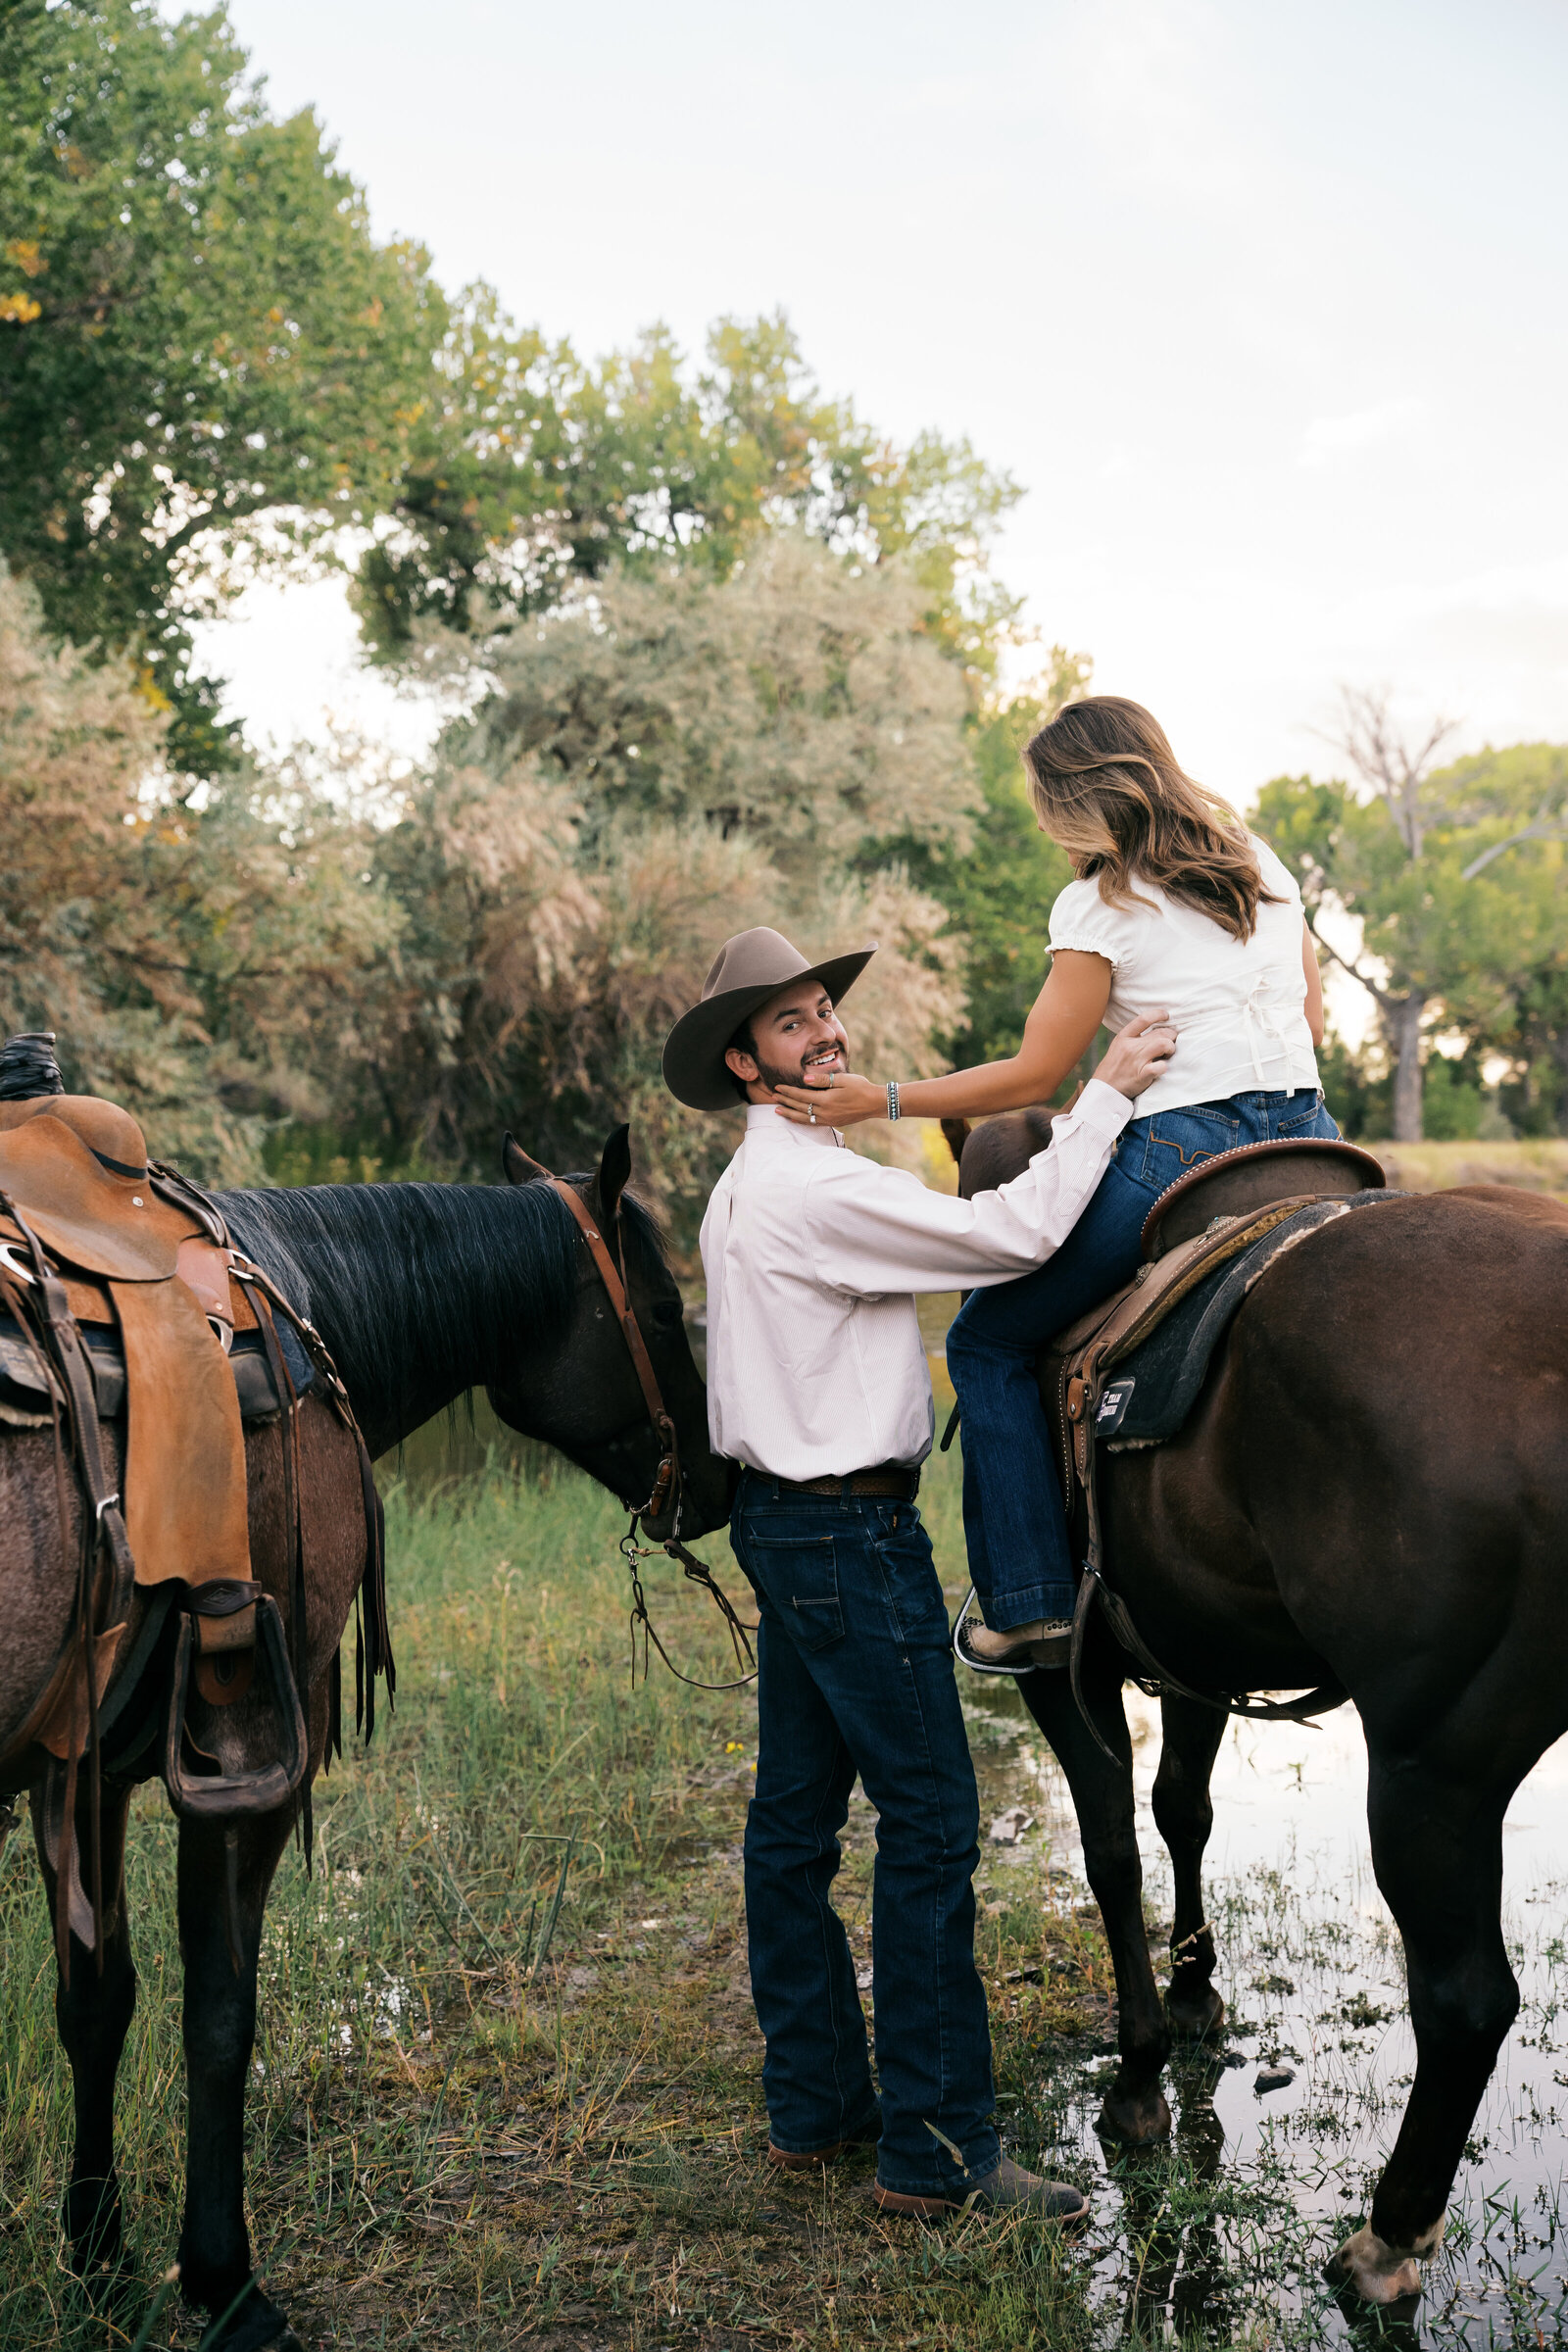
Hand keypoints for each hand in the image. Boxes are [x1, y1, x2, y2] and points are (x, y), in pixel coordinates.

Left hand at [772, 1071, 886, 1126]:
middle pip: (799, 1107)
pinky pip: (812, 1123)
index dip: (788, 1091)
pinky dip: (801, 1120)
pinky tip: (795, 1117)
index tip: (777, 1087)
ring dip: (789, 1113)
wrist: (875, 1103)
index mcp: (826, 1100)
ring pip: (804, 1118)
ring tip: (777, 1111)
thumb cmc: (860, 1087)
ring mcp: (829, 1119)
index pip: (801, 1095)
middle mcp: (825, 1112)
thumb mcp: (842, 1079)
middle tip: (772, 1097)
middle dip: (784, 1102)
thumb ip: (822, 1080)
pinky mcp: (833, 1122)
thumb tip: (804, 1078)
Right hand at [1096, 1012, 1176, 1100]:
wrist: (1104, 1090)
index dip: (1158, 1014)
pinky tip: (1161, 1068)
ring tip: (1168, 1053)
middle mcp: (1131, 1047)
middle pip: (1161, 1032)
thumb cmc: (1115, 1067)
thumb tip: (1156, 1030)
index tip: (1166, 1015)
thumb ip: (1134, 1037)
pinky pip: (1161, 1066)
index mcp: (1124, 1037)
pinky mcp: (1142, 1075)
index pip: (1144, 1019)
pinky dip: (1164, 1067)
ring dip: (1171, 1048)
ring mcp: (1137, 1061)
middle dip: (1171, 1036)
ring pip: (1164, 1044)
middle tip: (1170, 1042)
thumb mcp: (1118, 1046)